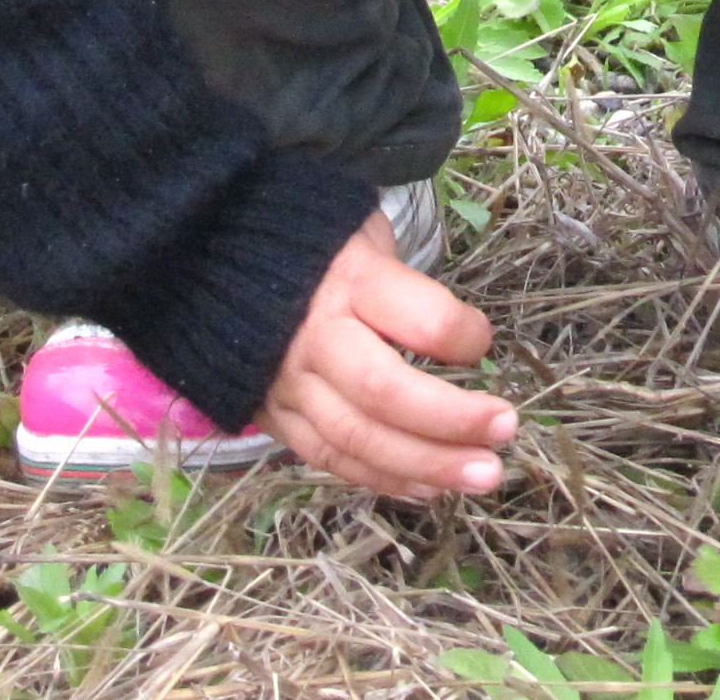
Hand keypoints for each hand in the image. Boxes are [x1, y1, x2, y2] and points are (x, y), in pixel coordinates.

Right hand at [257, 212, 518, 498]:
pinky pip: (330, 459)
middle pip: (387, 393)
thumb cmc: (315, 244)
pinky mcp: (274, 419)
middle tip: (506, 431)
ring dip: (427, 465)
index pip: (421, 319)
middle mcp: (316, 339)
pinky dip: (382, 479)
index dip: (465, 336)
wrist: (214, 262)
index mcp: (349, 282)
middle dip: (452, 420)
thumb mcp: (364, 232)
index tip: (484, 342)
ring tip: (483, 475)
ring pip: (359, 439)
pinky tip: (429, 488)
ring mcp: (290, 386)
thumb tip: (464, 330)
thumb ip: (407, 280)